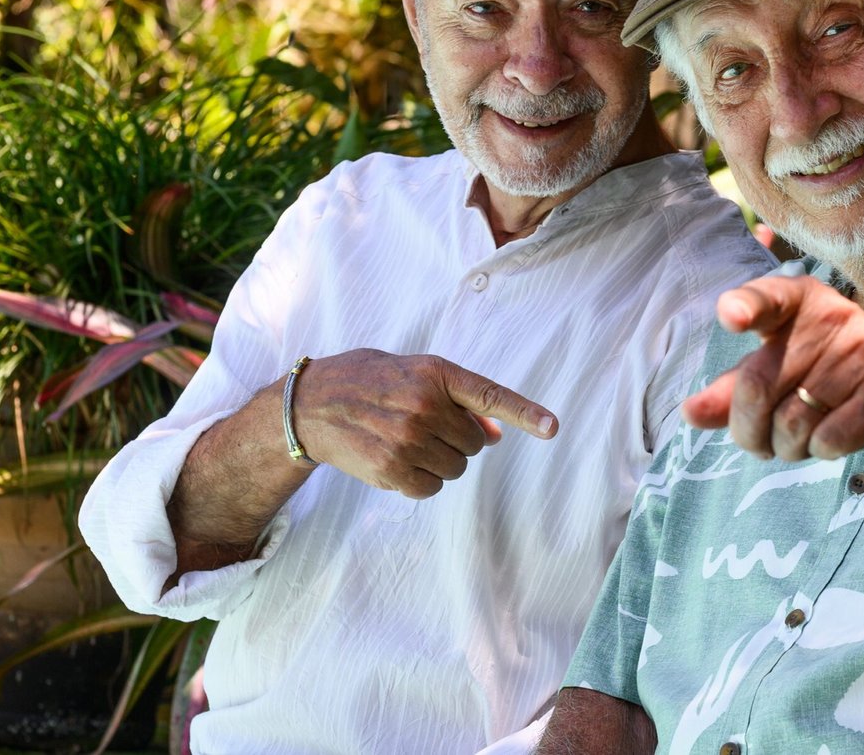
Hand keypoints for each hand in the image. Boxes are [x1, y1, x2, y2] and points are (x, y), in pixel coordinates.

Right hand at [291, 348, 555, 497]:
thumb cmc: (372, 382)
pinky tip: (395, 460)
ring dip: (438, 460)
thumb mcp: (416, 374)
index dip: (525, 413)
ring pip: (455, 468)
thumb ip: (458, 399)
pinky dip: (420, 480)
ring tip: (405, 439)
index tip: (552, 428)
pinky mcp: (390, 469)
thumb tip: (494, 432)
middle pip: (474, 443)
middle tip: (423, 425)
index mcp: (436, 374)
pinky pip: (430, 488)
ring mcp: (407, 439)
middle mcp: (424, 405)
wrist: (311, 404)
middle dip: (456, 439)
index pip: (490, 396)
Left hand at [681, 276, 863, 462]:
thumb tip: (690, 412)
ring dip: (787, 448)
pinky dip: (821, 452)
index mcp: (802, 303)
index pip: (769, 298)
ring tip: (804, 438)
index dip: (747, 307)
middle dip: (750, 430)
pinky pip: (828, 440)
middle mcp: (834, 318)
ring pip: (791, 422)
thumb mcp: (782, 373)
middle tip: (763, 442)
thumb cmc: (833, 380)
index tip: (731, 316)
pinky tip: (835, 438)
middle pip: (758, 384)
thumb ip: (734, 391)